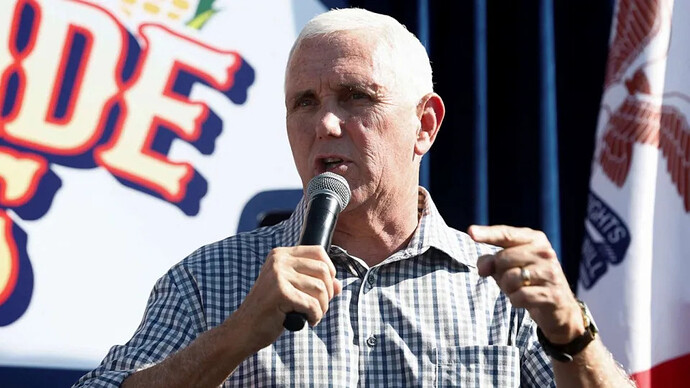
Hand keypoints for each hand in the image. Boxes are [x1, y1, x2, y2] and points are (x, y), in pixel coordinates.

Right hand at [223, 246, 341, 353]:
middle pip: (322, 270)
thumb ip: (314, 283)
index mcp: (280, 254)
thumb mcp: (293, 290)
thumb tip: (338, 285)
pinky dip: (316, 316)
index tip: (326, 287)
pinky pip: (313, 304)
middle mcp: (279, 260)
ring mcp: (278, 275)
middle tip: (319, 306)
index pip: (318, 251)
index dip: (329, 270)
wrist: (244, 329)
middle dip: (327, 292)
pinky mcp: (280, 292)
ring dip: (322, 307)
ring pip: (320, 288)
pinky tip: (308, 321)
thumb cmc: (269, 310)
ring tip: (312, 315)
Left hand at [469, 225, 584, 343]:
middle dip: (499, 272)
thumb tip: (483, 267)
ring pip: (510, 278)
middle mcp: (545, 252)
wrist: (559, 308)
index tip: (470, 232)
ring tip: (519, 289)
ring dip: (507, 288)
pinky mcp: (551, 294)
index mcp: (535, 239)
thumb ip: (491, 260)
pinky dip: (515, 301)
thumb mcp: (508, 266)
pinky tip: (526, 300)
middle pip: (503, 259)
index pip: (506, 234)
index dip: (487, 234)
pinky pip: (518, 296)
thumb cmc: (528, 281)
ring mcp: (550, 273)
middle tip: (510, 279)